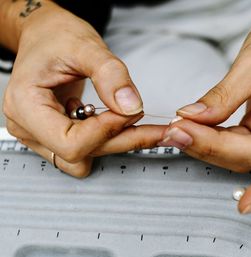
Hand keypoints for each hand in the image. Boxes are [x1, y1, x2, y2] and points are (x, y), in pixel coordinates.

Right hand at [3, 2, 164, 176]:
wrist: (46, 35)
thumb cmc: (55, 37)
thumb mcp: (85, 46)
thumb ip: (110, 75)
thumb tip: (131, 106)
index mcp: (25, 105)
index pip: (69, 143)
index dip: (106, 131)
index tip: (131, 111)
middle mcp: (29, 126)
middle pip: (81, 154)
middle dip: (121, 139)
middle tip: (155, 125)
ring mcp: (41, 134)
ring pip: (85, 157)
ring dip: (116, 141)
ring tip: (137, 120)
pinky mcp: (56, 134)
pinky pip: (87, 149)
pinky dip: (110, 137)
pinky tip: (123, 120)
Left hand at [158, 0, 250, 212]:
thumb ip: (226, 94)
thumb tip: (195, 118)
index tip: (248, 203)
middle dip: (217, 149)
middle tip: (180, 133)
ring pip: (244, 154)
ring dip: (210, 146)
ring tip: (180, 130)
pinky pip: (236, 142)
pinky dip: (212, 138)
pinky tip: (192, 129)